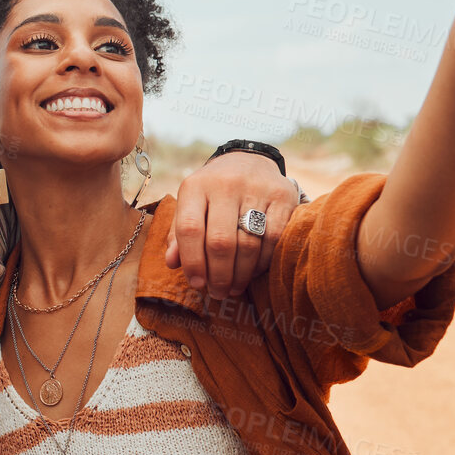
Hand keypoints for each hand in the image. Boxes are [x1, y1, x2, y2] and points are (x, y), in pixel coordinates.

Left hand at [164, 152, 298, 297]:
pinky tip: (253, 272)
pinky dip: (263, 261)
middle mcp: (224, 184)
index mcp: (195, 186)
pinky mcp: (282, 195)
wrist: (249, 161)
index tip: (196, 284)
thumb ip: (178, 233)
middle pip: (220, 241)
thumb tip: (171, 263)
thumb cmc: (212, 194)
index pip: (189, 229)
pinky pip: (273, 238)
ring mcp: (256, 189)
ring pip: (248, 243)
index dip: (192, 262)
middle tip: (218, 293)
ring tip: (233, 288)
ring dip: (240, 274)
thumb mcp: (190, 205)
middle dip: (218, 275)